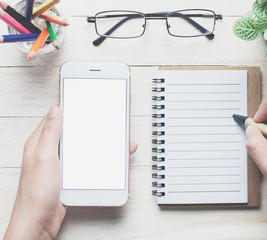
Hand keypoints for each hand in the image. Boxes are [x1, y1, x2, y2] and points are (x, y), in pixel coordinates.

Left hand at [5, 106, 137, 239]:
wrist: (39, 221)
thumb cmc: (35, 193)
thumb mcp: (44, 156)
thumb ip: (50, 132)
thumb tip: (55, 110)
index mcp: (40, 143)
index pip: (55, 120)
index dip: (69, 111)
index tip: (84, 105)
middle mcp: (49, 152)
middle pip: (72, 135)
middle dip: (88, 129)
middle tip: (103, 124)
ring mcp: (59, 165)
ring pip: (80, 150)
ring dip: (94, 146)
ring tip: (110, 143)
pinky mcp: (68, 177)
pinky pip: (83, 164)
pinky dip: (93, 161)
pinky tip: (102, 161)